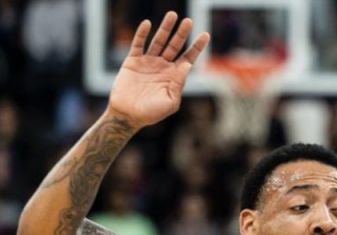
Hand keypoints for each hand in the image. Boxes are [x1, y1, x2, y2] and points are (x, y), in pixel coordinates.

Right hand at [109, 12, 209, 128]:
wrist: (128, 115)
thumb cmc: (151, 113)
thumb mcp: (171, 101)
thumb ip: (179, 83)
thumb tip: (187, 64)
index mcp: (174, 76)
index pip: (188, 58)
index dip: (197, 46)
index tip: (206, 34)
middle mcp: (163, 66)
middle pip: (175, 46)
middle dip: (182, 33)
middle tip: (189, 21)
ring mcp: (148, 62)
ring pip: (158, 41)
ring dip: (165, 28)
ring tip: (172, 15)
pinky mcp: (133, 61)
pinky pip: (138, 44)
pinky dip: (142, 34)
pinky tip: (147, 24)